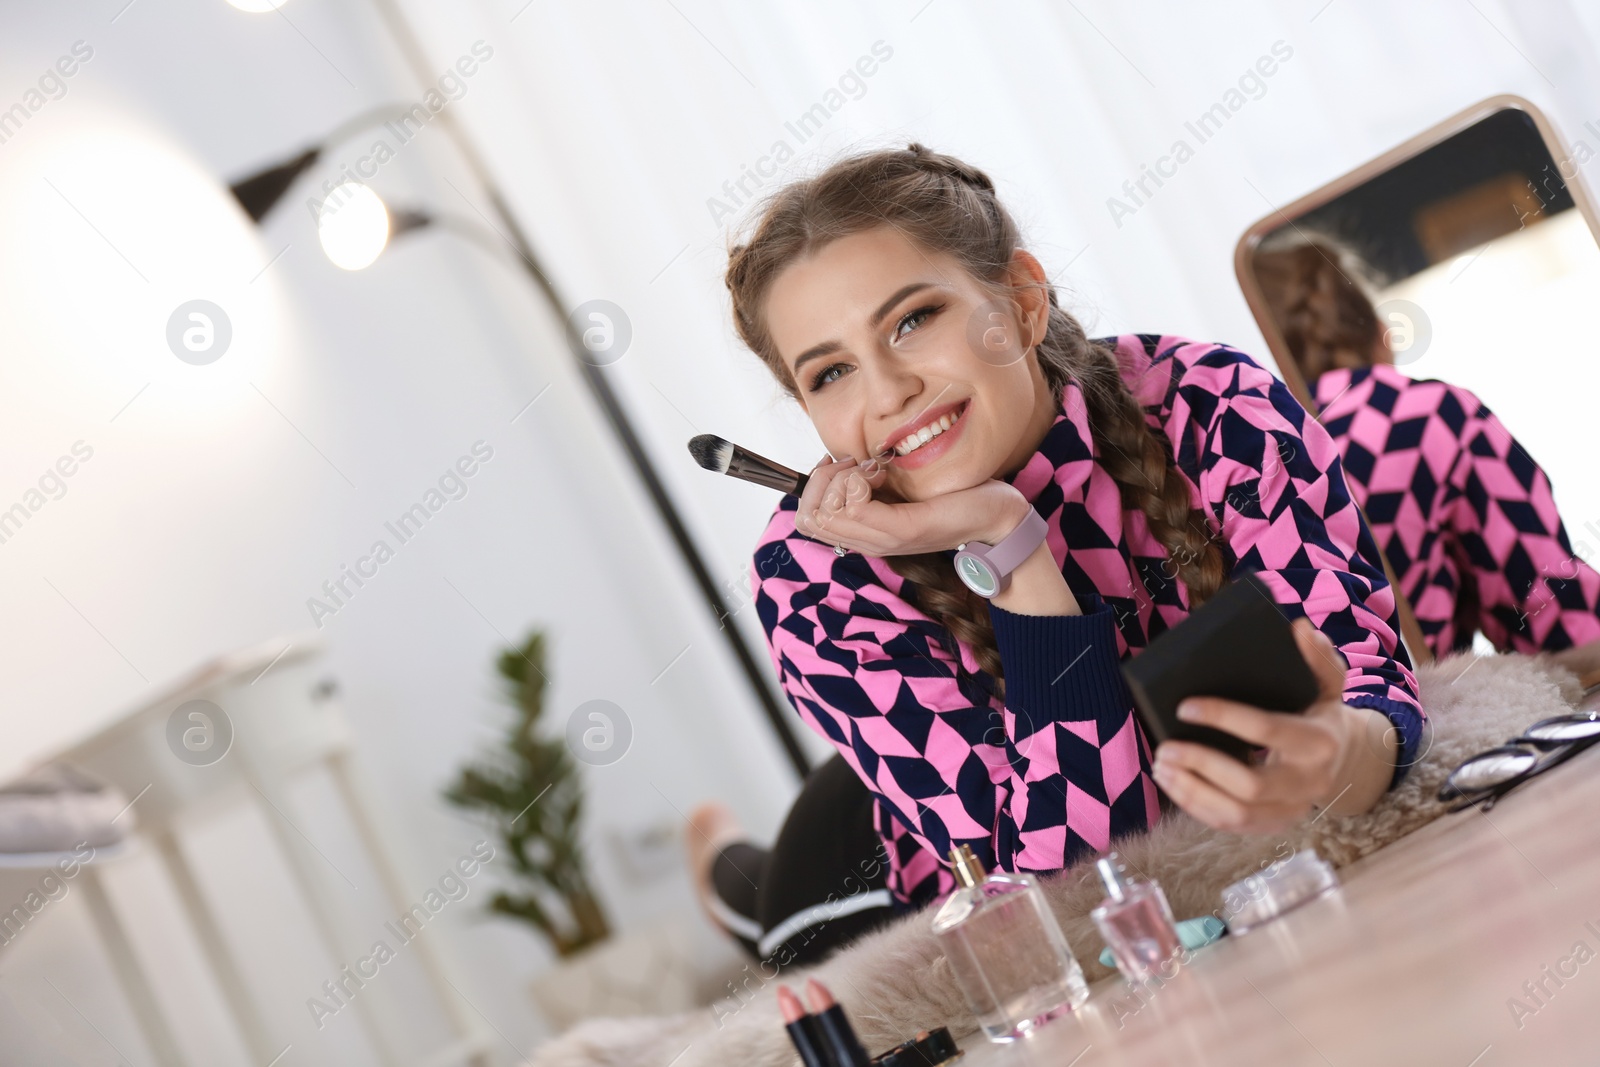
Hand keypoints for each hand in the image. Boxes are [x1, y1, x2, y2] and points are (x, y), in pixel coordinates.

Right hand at [792, 453, 1028, 556]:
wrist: (996, 516)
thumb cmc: (953, 496)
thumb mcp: (902, 486)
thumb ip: (871, 482)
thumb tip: (840, 460)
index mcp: (865, 534)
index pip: (806, 520)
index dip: (814, 485)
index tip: (846, 465)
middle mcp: (869, 542)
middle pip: (809, 517)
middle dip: (823, 479)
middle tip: (856, 465)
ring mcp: (884, 539)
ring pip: (826, 512)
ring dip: (841, 478)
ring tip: (871, 468)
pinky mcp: (903, 529)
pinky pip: (856, 507)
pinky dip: (859, 481)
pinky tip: (882, 472)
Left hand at [1149, 618, 1397, 834]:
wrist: (1343, 760)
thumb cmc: (1320, 712)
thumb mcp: (1327, 683)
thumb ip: (1317, 657)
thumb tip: (1298, 628)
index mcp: (1320, 742)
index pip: (1267, 730)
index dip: (1224, 717)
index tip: (1184, 706)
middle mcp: (1309, 782)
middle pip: (1250, 785)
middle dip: (1202, 765)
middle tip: (1164, 747)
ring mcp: (1292, 809)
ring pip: (1236, 813)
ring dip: (1191, 791)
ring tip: (1161, 765)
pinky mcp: (1274, 825)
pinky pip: (1231, 824)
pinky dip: (1196, 806)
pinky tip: (1172, 783)